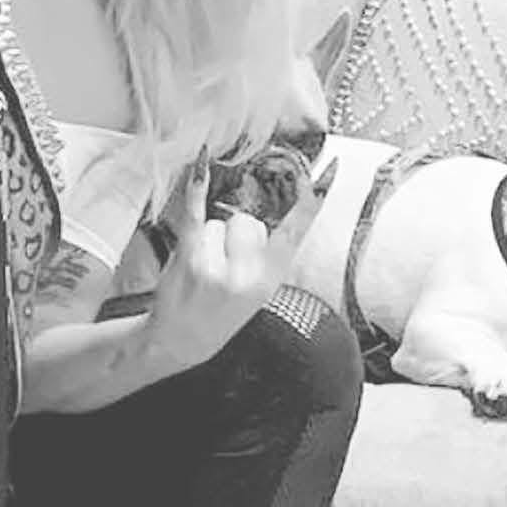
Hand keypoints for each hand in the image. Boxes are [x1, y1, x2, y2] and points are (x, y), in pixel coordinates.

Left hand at [143, 159, 328, 374]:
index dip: (310, 203)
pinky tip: (201, 166)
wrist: (182, 340)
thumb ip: (267, 258)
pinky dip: (196, 190)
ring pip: (219, 222)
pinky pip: (194, 214)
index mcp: (271, 279)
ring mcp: (217, 266)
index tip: (325, 174)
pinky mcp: (189, 258)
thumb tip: (267, 220)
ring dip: (208, 237)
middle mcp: (248, 274)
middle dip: (235, 233)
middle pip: (249, 222)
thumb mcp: (257, 292)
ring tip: (202, 266)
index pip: (296, 232)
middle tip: (223, 263)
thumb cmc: (220, 311)